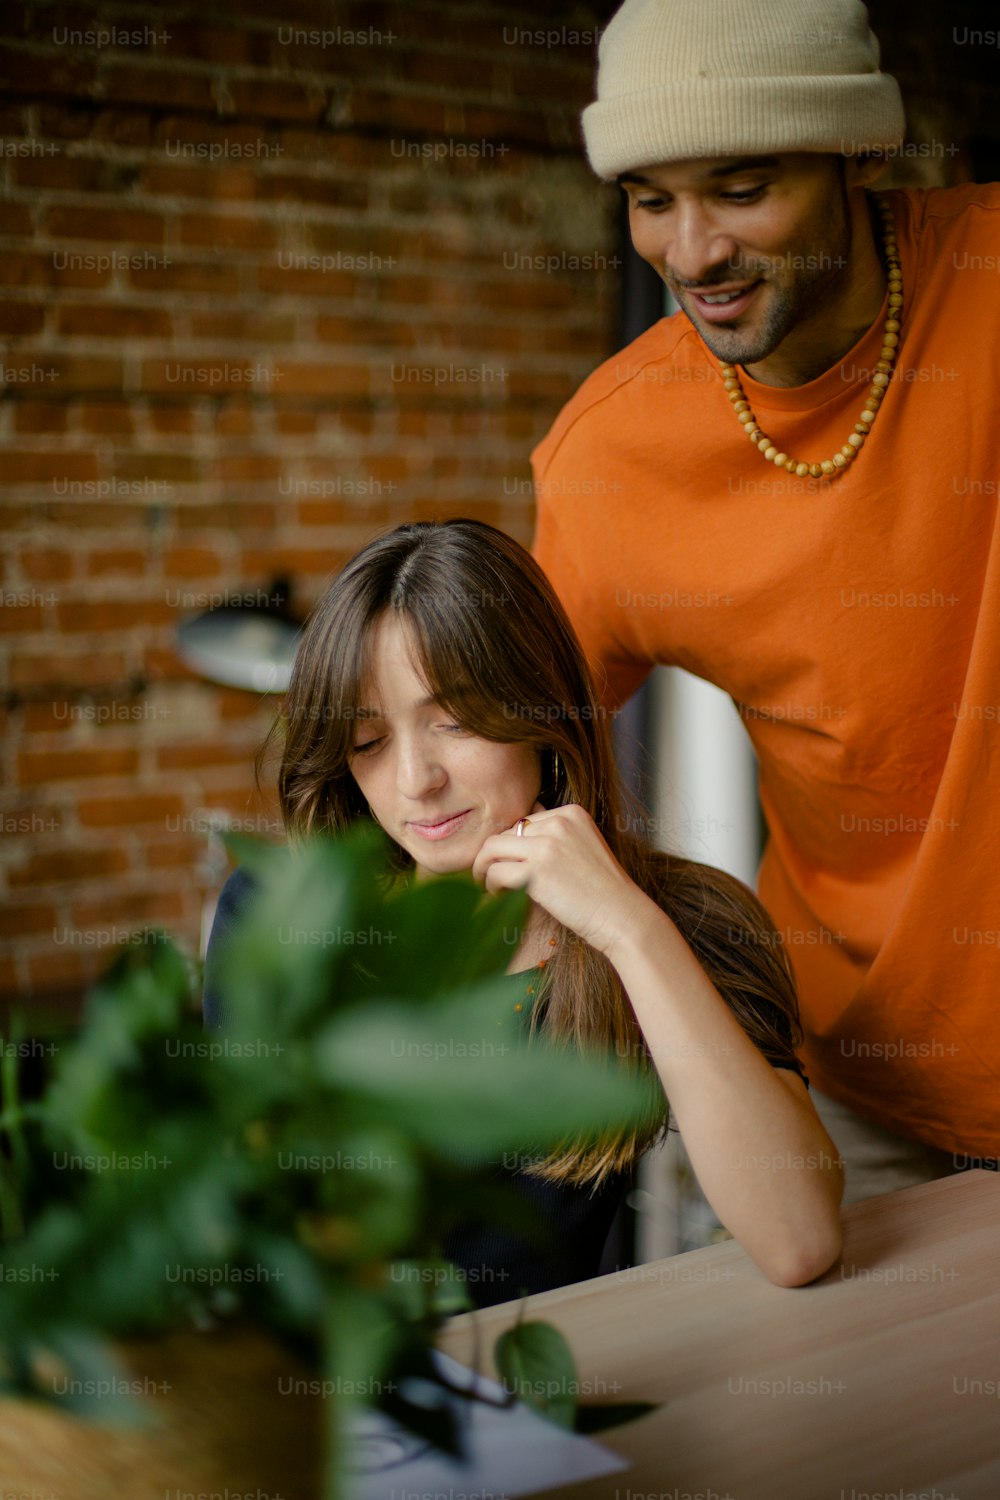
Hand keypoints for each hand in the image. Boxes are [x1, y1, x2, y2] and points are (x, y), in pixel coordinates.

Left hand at [471, 802, 653, 957]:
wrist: (622, 915)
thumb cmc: (602, 891)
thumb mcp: (583, 849)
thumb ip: (555, 839)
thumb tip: (514, 841)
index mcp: (571, 813)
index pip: (525, 822)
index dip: (513, 845)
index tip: (509, 863)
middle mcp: (558, 822)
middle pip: (506, 832)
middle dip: (495, 855)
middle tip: (490, 875)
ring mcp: (547, 845)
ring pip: (493, 848)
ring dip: (484, 867)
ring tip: (487, 884)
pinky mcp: (537, 870)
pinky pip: (495, 871)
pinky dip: (490, 883)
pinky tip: (497, 895)